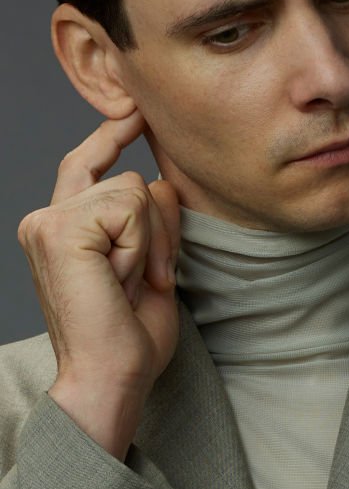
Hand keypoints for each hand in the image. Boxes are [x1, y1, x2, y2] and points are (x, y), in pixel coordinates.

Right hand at [17, 112, 179, 459]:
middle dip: (159, 231)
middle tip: (150, 281)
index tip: (134, 110)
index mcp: (62, 229)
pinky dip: (143, 246)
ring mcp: (49, 221)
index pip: (87, 164)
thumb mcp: (151, 266)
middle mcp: (47, 219)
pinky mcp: (61, 228)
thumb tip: (161, 178)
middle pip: (130, 179)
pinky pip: (130, 207)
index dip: (112, 133)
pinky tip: (124, 280)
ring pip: (134, 191)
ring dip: (153, 243)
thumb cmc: (130, 335)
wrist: (111, 377)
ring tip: (134, 284)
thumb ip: (151, 220)